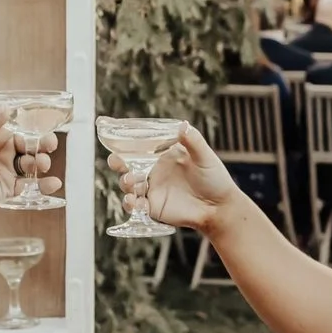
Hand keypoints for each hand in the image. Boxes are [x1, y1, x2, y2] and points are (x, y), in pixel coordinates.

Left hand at [0, 103, 54, 215]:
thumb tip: (5, 108)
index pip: (20, 129)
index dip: (34, 129)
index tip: (44, 128)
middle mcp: (4, 153)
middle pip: (30, 147)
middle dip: (42, 145)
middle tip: (48, 145)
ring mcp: (7, 171)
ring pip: (32, 165)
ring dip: (41, 162)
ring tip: (41, 162)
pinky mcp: (7, 190)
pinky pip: (29, 187)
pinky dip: (43, 185)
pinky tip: (52, 183)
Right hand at [110, 123, 241, 232]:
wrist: (220, 208)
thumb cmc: (215, 179)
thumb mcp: (205, 157)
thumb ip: (193, 141)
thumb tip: (183, 124)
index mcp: (161, 155)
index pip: (138, 146)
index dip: (123, 142)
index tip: (111, 136)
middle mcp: (152, 171)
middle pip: (126, 165)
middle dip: (117, 163)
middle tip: (116, 162)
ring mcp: (151, 189)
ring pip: (128, 185)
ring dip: (125, 183)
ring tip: (130, 182)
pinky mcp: (152, 207)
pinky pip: (135, 205)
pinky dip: (130, 204)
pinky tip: (134, 203)